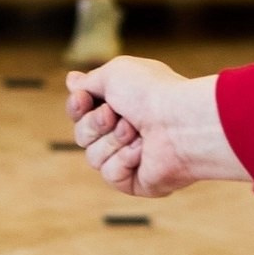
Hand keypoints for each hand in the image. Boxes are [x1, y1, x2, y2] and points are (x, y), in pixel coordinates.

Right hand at [64, 57, 247, 197]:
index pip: (82, 111)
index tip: (82, 99)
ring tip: (138, 133)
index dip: (77, 106)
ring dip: (112, 141)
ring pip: (92, 156)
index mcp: (123, 104)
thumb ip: (89, 82)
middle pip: (81, 135)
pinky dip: (123, 160)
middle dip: (94, 124)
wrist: (180, 122)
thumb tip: (72, 81)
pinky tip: (143, 152)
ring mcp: (130, 158)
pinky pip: (109, 174)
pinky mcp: (135, 181)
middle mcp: (126, 131)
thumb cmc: (152, 93)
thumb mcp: (114, 74)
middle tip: (116, 114)